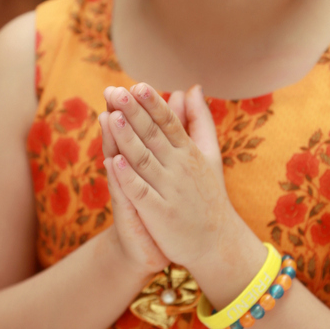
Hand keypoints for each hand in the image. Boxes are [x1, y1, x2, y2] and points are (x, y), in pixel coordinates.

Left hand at [102, 84, 241, 273]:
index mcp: (189, 152)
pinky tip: (114, 162)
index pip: (169, 122)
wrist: (217, 242)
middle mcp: (180, 167)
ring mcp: (170, 191)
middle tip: (117, 92)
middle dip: (134, 113)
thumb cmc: (208, 194)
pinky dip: (129, 178)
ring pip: (144, 160)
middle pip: (153, 136)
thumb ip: (199, 120)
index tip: (138, 85)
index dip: (153, 104)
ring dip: (128, 139)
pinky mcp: (160, 214)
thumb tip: (192, 88)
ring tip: (112, 117)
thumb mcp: (209, 153)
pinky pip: (142, 194)